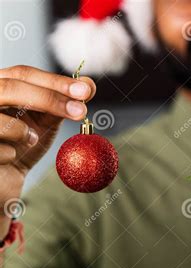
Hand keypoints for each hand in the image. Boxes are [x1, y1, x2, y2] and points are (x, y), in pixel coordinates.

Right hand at [0, 65, 95, 236]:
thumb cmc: (23, 144)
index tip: (85, 90)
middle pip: (11, 88)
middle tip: (80, 110)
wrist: (4, 177)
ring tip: (30, 140)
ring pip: (0, 119)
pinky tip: (11, 158)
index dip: (55, 81)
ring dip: (24, 132)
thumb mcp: (45, 121)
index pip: (23, 74)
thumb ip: (63, 102)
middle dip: (49, 99)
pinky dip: (12, 155)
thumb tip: (88, 84)